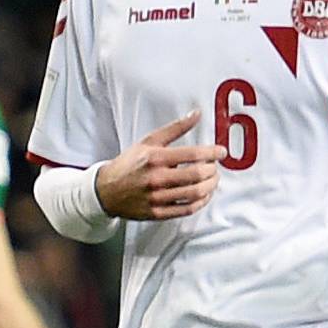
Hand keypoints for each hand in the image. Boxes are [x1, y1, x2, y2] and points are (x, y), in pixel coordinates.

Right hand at [94, 111, 224, 221]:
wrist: (106, 190)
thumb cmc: (129, 164)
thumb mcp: (149, 141)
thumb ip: (175, 128)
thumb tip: (196, 114)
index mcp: (155, 158)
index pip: (192, 154)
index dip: (212, 153)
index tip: (221, 152)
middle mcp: (156, 179)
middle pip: (197, 175)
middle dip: (213, 170)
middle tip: (216, 166)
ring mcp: (157, 198)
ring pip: (195, 193)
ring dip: (210, 186)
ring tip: (212, 179)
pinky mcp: (158, 213)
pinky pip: (187, 209)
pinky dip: (201, 202)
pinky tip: (204, 194)